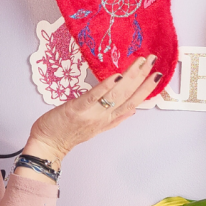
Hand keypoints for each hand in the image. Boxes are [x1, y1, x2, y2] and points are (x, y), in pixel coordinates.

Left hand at [23, 55, 161, 162]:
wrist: (48, 145)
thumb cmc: (68, 134)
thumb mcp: (96, 129)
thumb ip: (115, 120)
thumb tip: (133, 112)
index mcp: (108, 120)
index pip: (133, 104)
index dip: (147, 90)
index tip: (157, 75)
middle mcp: (103, 118)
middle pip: (128, 97)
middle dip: (142, 77)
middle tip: (152, 60)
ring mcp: (91, 114)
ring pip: (116, 95)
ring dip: (130, 77)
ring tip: (140, 63)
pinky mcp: (77, 109)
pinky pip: (94, 97)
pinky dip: (106, 86)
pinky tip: (117, 75)